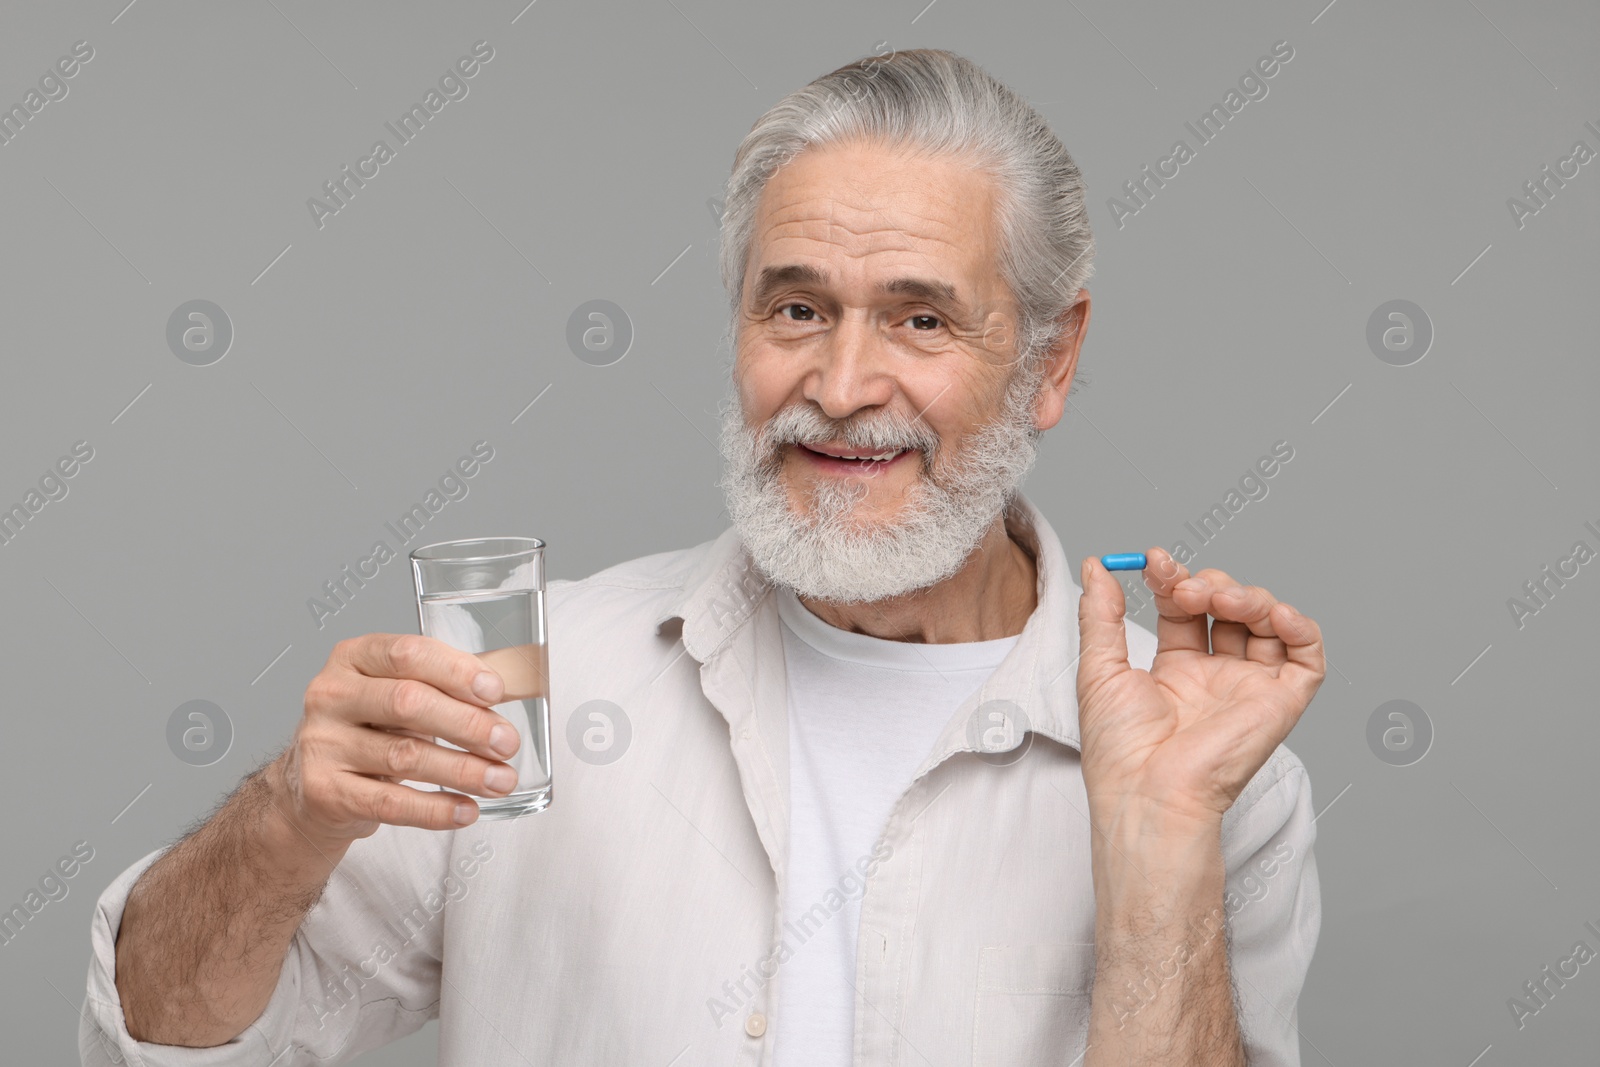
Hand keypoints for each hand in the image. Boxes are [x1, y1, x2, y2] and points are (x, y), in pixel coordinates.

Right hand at [271, 633, 520, 842]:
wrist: (312, 787)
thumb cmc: (369, 730)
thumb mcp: (396, 694)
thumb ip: (444, 687)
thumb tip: (506, 693)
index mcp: (353, 657)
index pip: (408, 653)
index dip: (456, 671)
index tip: (495, 692)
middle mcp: (330, 695)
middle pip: (407, 703)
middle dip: (467, 724)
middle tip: (507, 743)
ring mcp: (322, 744)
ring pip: (404, 756)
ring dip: (463, 770)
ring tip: (501, 780)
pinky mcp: (324, 791)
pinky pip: (390, 802)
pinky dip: (436, 809)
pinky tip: (466, 810)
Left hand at [1075, 548, 1324, 826]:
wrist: (1147, 791)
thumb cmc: (1119, 747)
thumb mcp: (1099, 668)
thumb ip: (1101, 614)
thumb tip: (1096, 567)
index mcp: (1175, 671)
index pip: (1184, 609)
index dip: (1173, 579)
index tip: (1153, 560)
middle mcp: (1216, 677)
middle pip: (1228, 609)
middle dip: (1207, 584)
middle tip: (1184, 589)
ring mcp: (1249, 688)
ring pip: (1266, 622)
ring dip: (1246, 595)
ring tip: (1215, 599)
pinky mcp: (1281, 702)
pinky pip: (1308, 657)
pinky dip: (1300, 626)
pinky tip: (1273, 613)